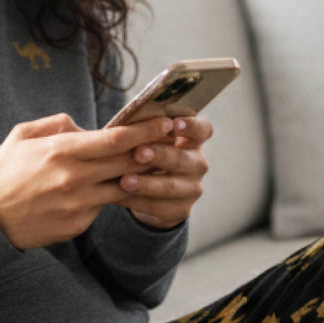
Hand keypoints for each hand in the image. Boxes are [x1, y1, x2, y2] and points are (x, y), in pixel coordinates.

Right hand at [0, 114, 176, 249]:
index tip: (165, 122)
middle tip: (173, 140)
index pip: (114, 139)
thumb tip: (85, 127)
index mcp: (60, 151)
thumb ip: (57, 125)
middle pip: (127, 163)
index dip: (144, 130)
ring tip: (156, 165)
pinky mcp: (78, 224)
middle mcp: (72, 178)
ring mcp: (77, 205)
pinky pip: (104, 206)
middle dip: (153, 149)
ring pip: (123, 188)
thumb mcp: (22, 136)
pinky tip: (124, 188)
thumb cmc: (5, 173)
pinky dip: (114, 196)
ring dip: (142, 176)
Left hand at [119, 115, 212, 229]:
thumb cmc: (144, 150)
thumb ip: (143, 123)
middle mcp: (198, 163)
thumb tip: (133, 113)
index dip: (191, 126)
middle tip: (138, 153)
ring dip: (147, 184)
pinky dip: (139, 201)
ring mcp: (192, 188)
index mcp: (193, 139)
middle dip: (161, 156)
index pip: (203, 129)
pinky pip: (160, 207)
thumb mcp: (144, 135)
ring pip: (172, 186)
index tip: (173, 124)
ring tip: (125, 181)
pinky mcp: (181, 209)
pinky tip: (121, 196)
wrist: (146, 188)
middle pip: (184, 159)